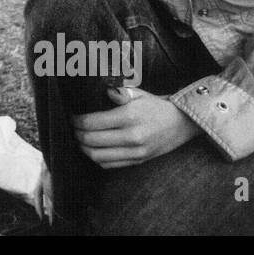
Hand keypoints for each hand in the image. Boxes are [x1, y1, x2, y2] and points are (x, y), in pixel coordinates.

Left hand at [72, 86, 202, 168]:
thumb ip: (120, 92)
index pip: (92, 123)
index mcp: (129, 117)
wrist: (181, 123)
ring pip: (98, 156)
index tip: (72, 116)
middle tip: (73, 128)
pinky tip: (93, 149)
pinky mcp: (138, 161)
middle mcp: (131, 137)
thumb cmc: (156, 106)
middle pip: (91, 141)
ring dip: (83, 148)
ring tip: (80, 139)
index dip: (77, 121)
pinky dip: (97, 158)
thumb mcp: (139, 94)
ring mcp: (135, 152)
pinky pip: (110, 165)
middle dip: (77, 134)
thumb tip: (105, 89)